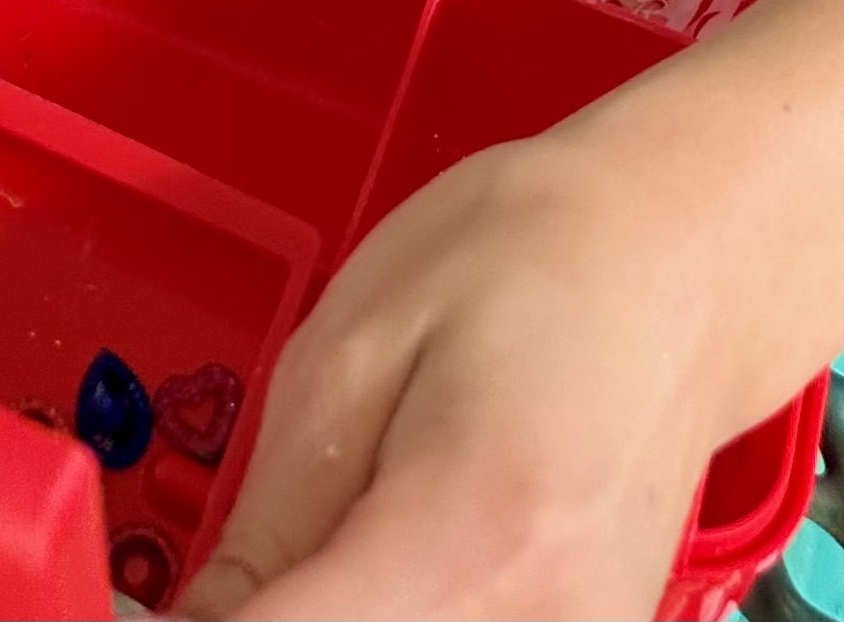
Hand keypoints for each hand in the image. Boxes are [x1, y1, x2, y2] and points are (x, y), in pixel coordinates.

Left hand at [181, 120, 718, 619]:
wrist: (685, 258)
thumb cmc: (527, 258)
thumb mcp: (358, 343)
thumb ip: (270, 518)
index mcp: (470, 536)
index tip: (159, 607)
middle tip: (242, 572)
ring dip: (336, 617)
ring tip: (330, 547)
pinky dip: (399, 616)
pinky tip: (387, 569)